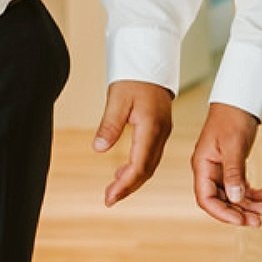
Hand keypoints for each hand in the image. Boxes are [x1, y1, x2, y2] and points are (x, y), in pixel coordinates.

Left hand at [94, 80, 174, 205]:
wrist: (151, 62)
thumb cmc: (134, 78)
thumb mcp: (117, 99)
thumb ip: (109, 125)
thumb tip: (99, 148)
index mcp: (151, 127)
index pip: (139, 164)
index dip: (125, 184)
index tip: (110, 197)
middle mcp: (160, 133)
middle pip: (146, 169)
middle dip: (128, 187)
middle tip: (109, 199)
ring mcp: (162, 132)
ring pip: (149, 165)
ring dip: (133, 180)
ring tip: (113, 190)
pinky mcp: (159, 130)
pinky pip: (150, 156)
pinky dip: (137, 168)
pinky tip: (123, 172)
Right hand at [188, 102, 261, 226]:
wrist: (239, 101)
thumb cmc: (231, 118)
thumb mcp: (233, 146)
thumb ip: (233, 172)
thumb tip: (235, 197)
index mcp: (202, 166)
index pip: (206, 199)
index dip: (222, 213)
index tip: (241, 220)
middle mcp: (209, 170)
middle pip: (221, 200)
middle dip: (239, 212)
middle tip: (258, 221)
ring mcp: (220, 169)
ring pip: (232, 195)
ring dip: (248, 204)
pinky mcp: (231, 166)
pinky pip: (240, 185)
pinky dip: (252, 192)